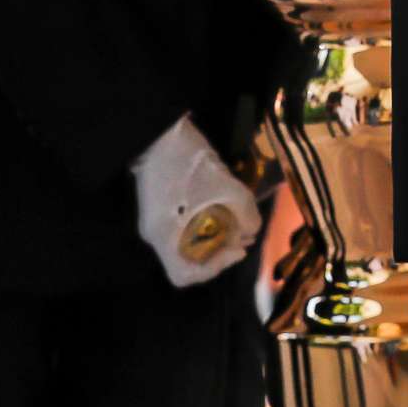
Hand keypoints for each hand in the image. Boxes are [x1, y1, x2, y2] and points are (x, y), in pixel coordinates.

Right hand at [129, 115, 261, 288]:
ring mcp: (155, 221)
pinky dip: (206, 227)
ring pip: (188, 245)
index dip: (214, 269)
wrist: (161, 131)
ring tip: (239, 224)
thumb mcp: (226, 186)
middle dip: (220, 253)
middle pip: (189, 261)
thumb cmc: (190, 161)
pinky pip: (184, 229)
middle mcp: (155, 235)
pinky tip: (224, 210)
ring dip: (215, 240)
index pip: (184, 275)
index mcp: (164, 236)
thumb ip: (245, 213)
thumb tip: (252, 231)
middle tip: (243, 238)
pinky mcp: (160, 207)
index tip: (236, 249)